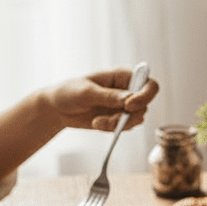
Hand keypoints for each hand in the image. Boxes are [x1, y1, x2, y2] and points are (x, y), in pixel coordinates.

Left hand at [37, 67, 159, 132]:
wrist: (58, 109)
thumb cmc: (69, 92)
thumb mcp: (87, 92)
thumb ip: (108, 96)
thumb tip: (128, 100)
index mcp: (123, 76)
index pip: (149, 84)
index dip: (145, 96)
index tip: (129, 105)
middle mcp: (127, 90)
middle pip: (145, 106)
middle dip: (128, 117)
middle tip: (111, 122)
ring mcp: (124, 106)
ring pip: (136, 119)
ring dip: (118, 124)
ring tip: (98, 123)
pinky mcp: (118, 119)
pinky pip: (125, 127)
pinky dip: (113, 129)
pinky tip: (97, 123)